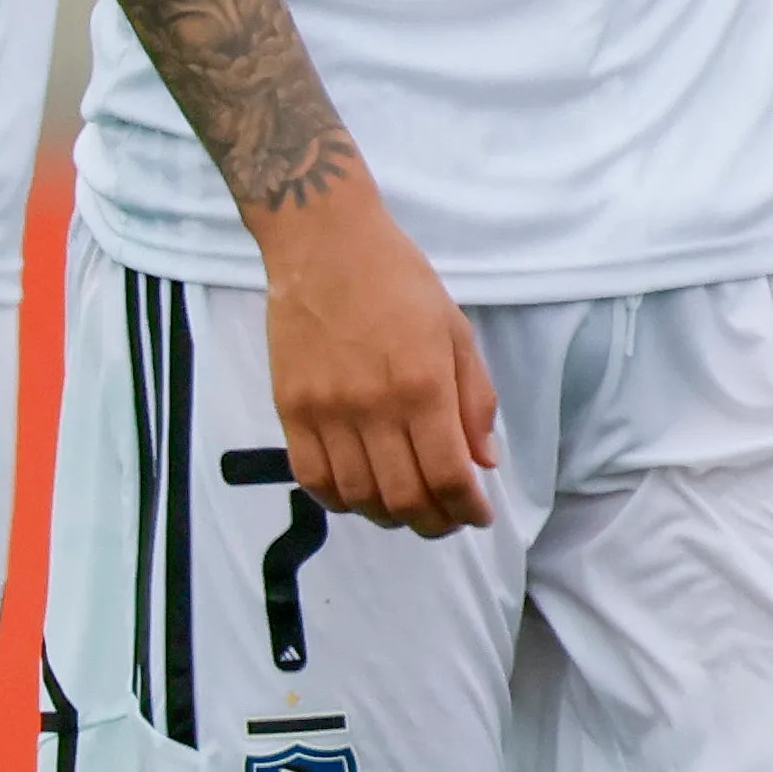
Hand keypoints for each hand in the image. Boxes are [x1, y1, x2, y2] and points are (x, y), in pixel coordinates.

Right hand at [257, 194, 499, 536]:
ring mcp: (325, 412)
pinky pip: (312, 478)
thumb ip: (474, 400)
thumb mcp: (457, 332)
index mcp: (423, 385)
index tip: (479, 516)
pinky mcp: (289, 410)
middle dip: (434, 522)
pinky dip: (341, 501)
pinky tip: (362, 495)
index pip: (446, 474)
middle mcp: (372, 407)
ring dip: (389, 516)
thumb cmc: (401, 282)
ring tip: (410, 510)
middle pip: (403, 497)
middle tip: (449, 520)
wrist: (326, 249)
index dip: (466, 508)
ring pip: (358, 497)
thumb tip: (483, 462)